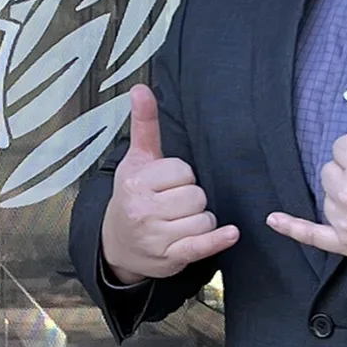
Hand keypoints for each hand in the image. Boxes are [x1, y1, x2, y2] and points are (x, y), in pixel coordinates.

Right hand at [100, 86, 240, 282]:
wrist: (117, 244)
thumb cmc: (133, 196)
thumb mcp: (136, 160)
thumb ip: (144, 124)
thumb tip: (141, 88)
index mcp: (136, 182)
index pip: (183, 171)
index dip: (182, 176)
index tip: (167, 185)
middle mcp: (143, 210)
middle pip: (196, 195)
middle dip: (192, 199)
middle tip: (173, 205)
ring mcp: (156, 236)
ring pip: (204, 219)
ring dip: (199, 220)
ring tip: (179, 222)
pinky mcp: (170, 258)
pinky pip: (202, 245)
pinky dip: (218, 239)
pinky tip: (230, 233)